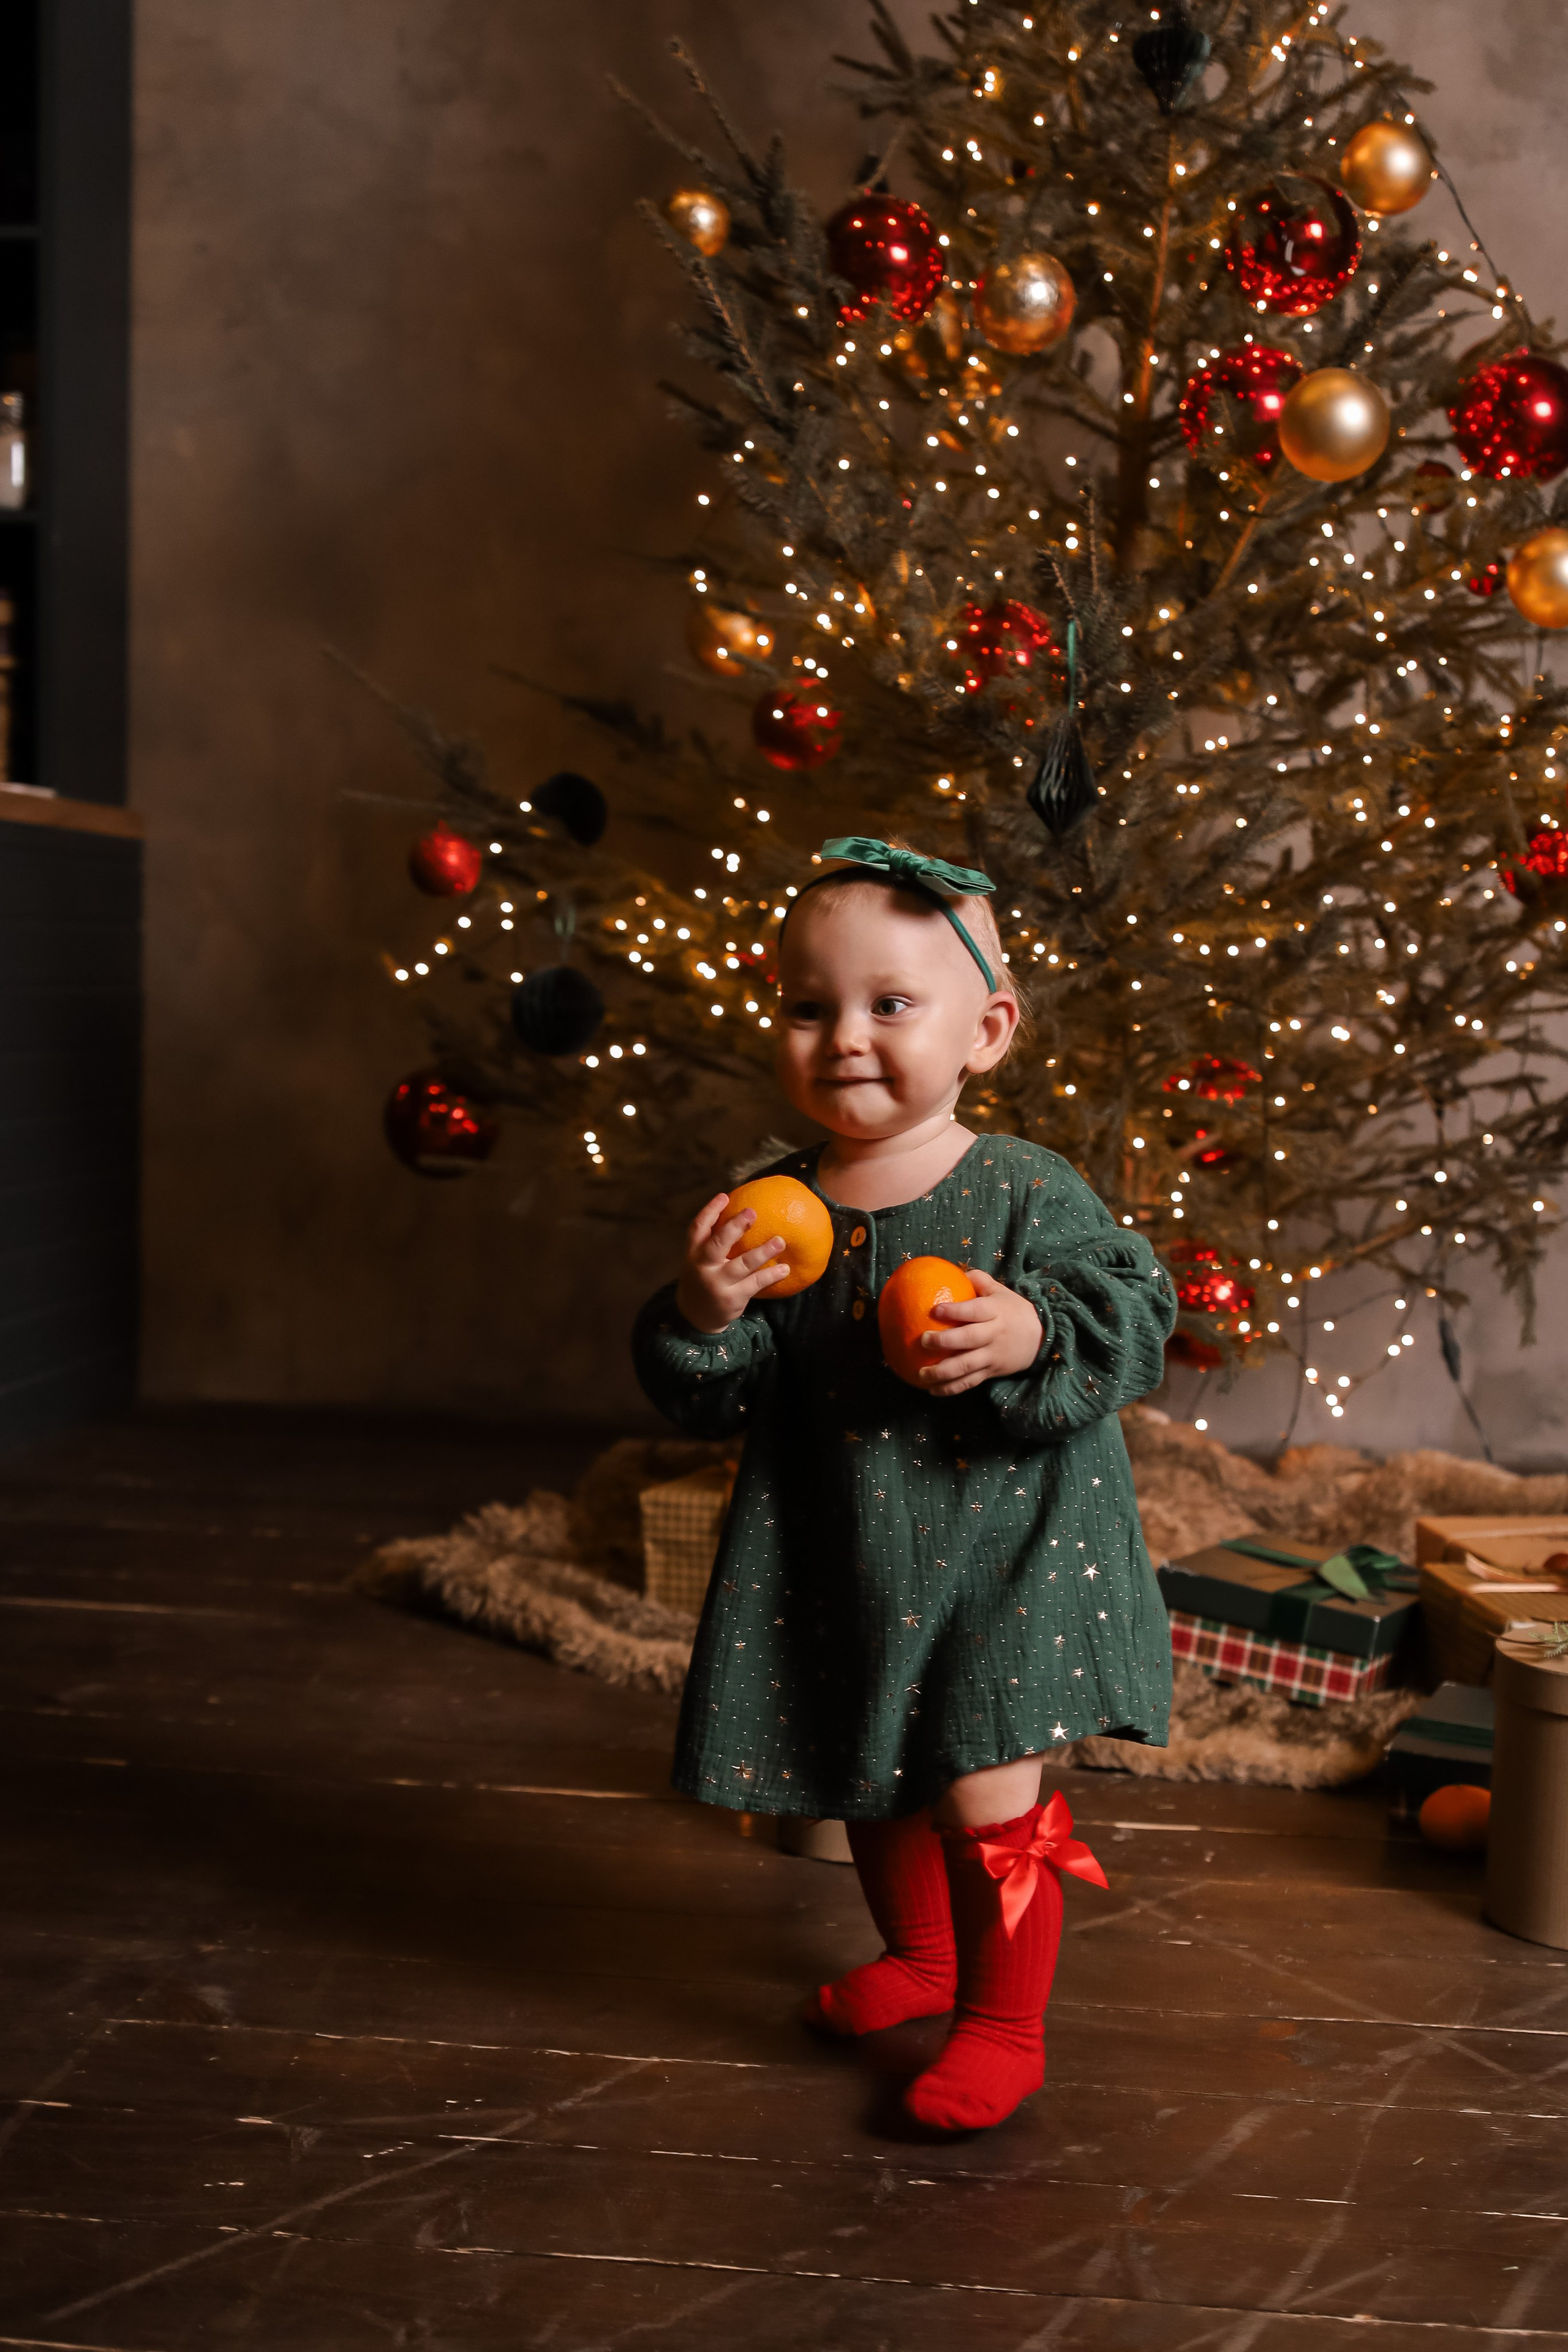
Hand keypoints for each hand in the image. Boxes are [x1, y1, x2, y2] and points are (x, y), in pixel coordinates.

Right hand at [676, 1193, 789, 1334]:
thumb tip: (740, 1214)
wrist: (696, 1316)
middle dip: (735, 1226)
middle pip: (718, 1243)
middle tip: (753, 1212)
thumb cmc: (703, 1279)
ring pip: (742, 1264)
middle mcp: (703, 1267)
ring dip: (763, 1251)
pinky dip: (771, 1275)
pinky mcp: (733, 1298)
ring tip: (780, 1241)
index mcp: (693, 1253)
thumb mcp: (699, 1260)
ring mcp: (718, 1283)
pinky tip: (785, 1268)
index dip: (710, 1211)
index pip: (698, 1228)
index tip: (725, 1196)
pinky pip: (755, 1283)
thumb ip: (712, 1241)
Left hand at [919, 1268, 1041, 1395]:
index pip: (975, 1311)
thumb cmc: (1014, 1311)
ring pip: (966, 1366)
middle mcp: (994, 1334)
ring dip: (942, 1372)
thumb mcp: (1001, 1292)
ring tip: (921, 1373)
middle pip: (968, 1339)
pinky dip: (951, 1388)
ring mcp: (992, 1356)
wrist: (1041, 1338)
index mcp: (996, 1312)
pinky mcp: (991, 1372)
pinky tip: (933, 1390)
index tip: (935, 1310)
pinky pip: (969, 1382)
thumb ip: (980, 1281)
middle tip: (923, 1340)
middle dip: (944, 1341)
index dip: (955, 1311)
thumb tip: (956, 1271)